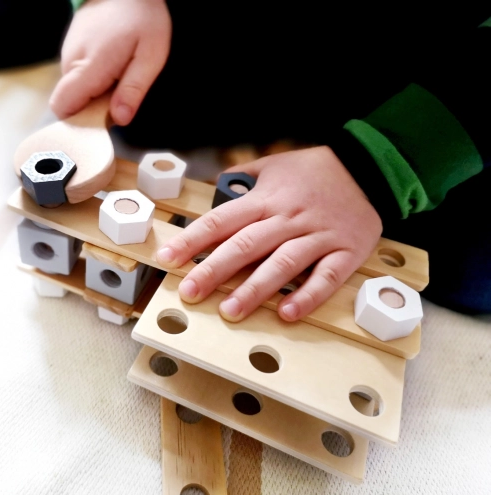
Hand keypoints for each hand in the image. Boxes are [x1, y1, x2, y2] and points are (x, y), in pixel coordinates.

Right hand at [49, 0, 170, 125]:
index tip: (102, 120)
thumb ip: (133, 89)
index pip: (62, 106)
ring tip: (117, 77)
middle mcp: (71, 61)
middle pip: (69, 102)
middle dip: (91, 109)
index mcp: (89, 66)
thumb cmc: (142, 18)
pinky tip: (110, 67)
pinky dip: (91, 80)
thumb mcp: (151, 56)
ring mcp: (68, 54)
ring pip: (73, 90)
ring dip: (93, 94)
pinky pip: (76, 77)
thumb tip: (120, 119)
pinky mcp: (70, 49)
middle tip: (118, 96)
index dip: (78, 121)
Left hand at [155, 146, 382, 321]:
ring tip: (231, 311)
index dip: (192, 240)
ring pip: (282, 264)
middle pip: (246, 245)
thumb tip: (216, 186)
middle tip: (189, 293)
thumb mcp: (275, 164)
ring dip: (255, 289)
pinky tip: (288, 313)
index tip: (168, 258)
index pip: (221, 220)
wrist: (371, 167)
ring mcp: (318, 236)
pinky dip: (308, 296)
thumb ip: (243, 178)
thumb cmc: (316, 169)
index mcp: (266, 199)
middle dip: (213, 270)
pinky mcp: (345, 251)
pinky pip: (326, 277)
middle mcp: (288, 218)